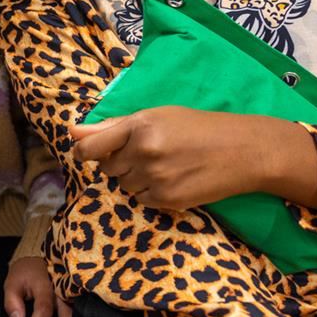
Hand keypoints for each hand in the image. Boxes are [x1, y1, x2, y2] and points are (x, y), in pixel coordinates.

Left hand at [2, 256, 72, 316]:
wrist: (40, 260)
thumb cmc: (25, 273)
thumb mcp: (12, 283)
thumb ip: (13, 302)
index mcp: (46, 285)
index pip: (43, 310)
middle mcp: (63, 289)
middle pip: (67, 315)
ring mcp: (72, 293)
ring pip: (77, 316)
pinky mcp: (76, 297)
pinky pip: (80, 315)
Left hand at [68, 107, 316, 210]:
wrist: (243, 151)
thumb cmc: (199, 127)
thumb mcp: (158, 116)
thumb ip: (114, 126)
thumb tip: (73, 132)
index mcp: (139, 125)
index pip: (90, 147)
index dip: (85, 152)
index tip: (89, 153)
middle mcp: (144, 151)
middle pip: (107, 168)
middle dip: (119, 163)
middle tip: (147, 153)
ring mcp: (155, 178)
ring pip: (124, 186)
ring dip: (135, 179)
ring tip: (164, 165)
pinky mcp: (167, 199)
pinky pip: (142, 200)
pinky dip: (151, 193)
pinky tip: (173, 179)